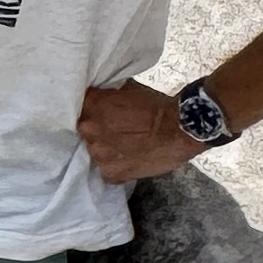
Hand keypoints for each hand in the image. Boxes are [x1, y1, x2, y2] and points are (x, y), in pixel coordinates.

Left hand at [80, 77, 196, 184]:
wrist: (181, 129)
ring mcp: (99, 153)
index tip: (102, 114)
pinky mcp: (112, 173)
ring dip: (107, 150)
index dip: (93, 111)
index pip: (81, 107)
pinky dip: (116, 167)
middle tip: (116, 131)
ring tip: (125, 147)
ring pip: (95, 151)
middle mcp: (89, 128)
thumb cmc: (157, 106)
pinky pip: (106, 171)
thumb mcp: (128, 89)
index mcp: (92, 104)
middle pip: (86, 131)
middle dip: (98, 131)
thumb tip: (102, 95)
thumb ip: (109, 94)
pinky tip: (129, 160)